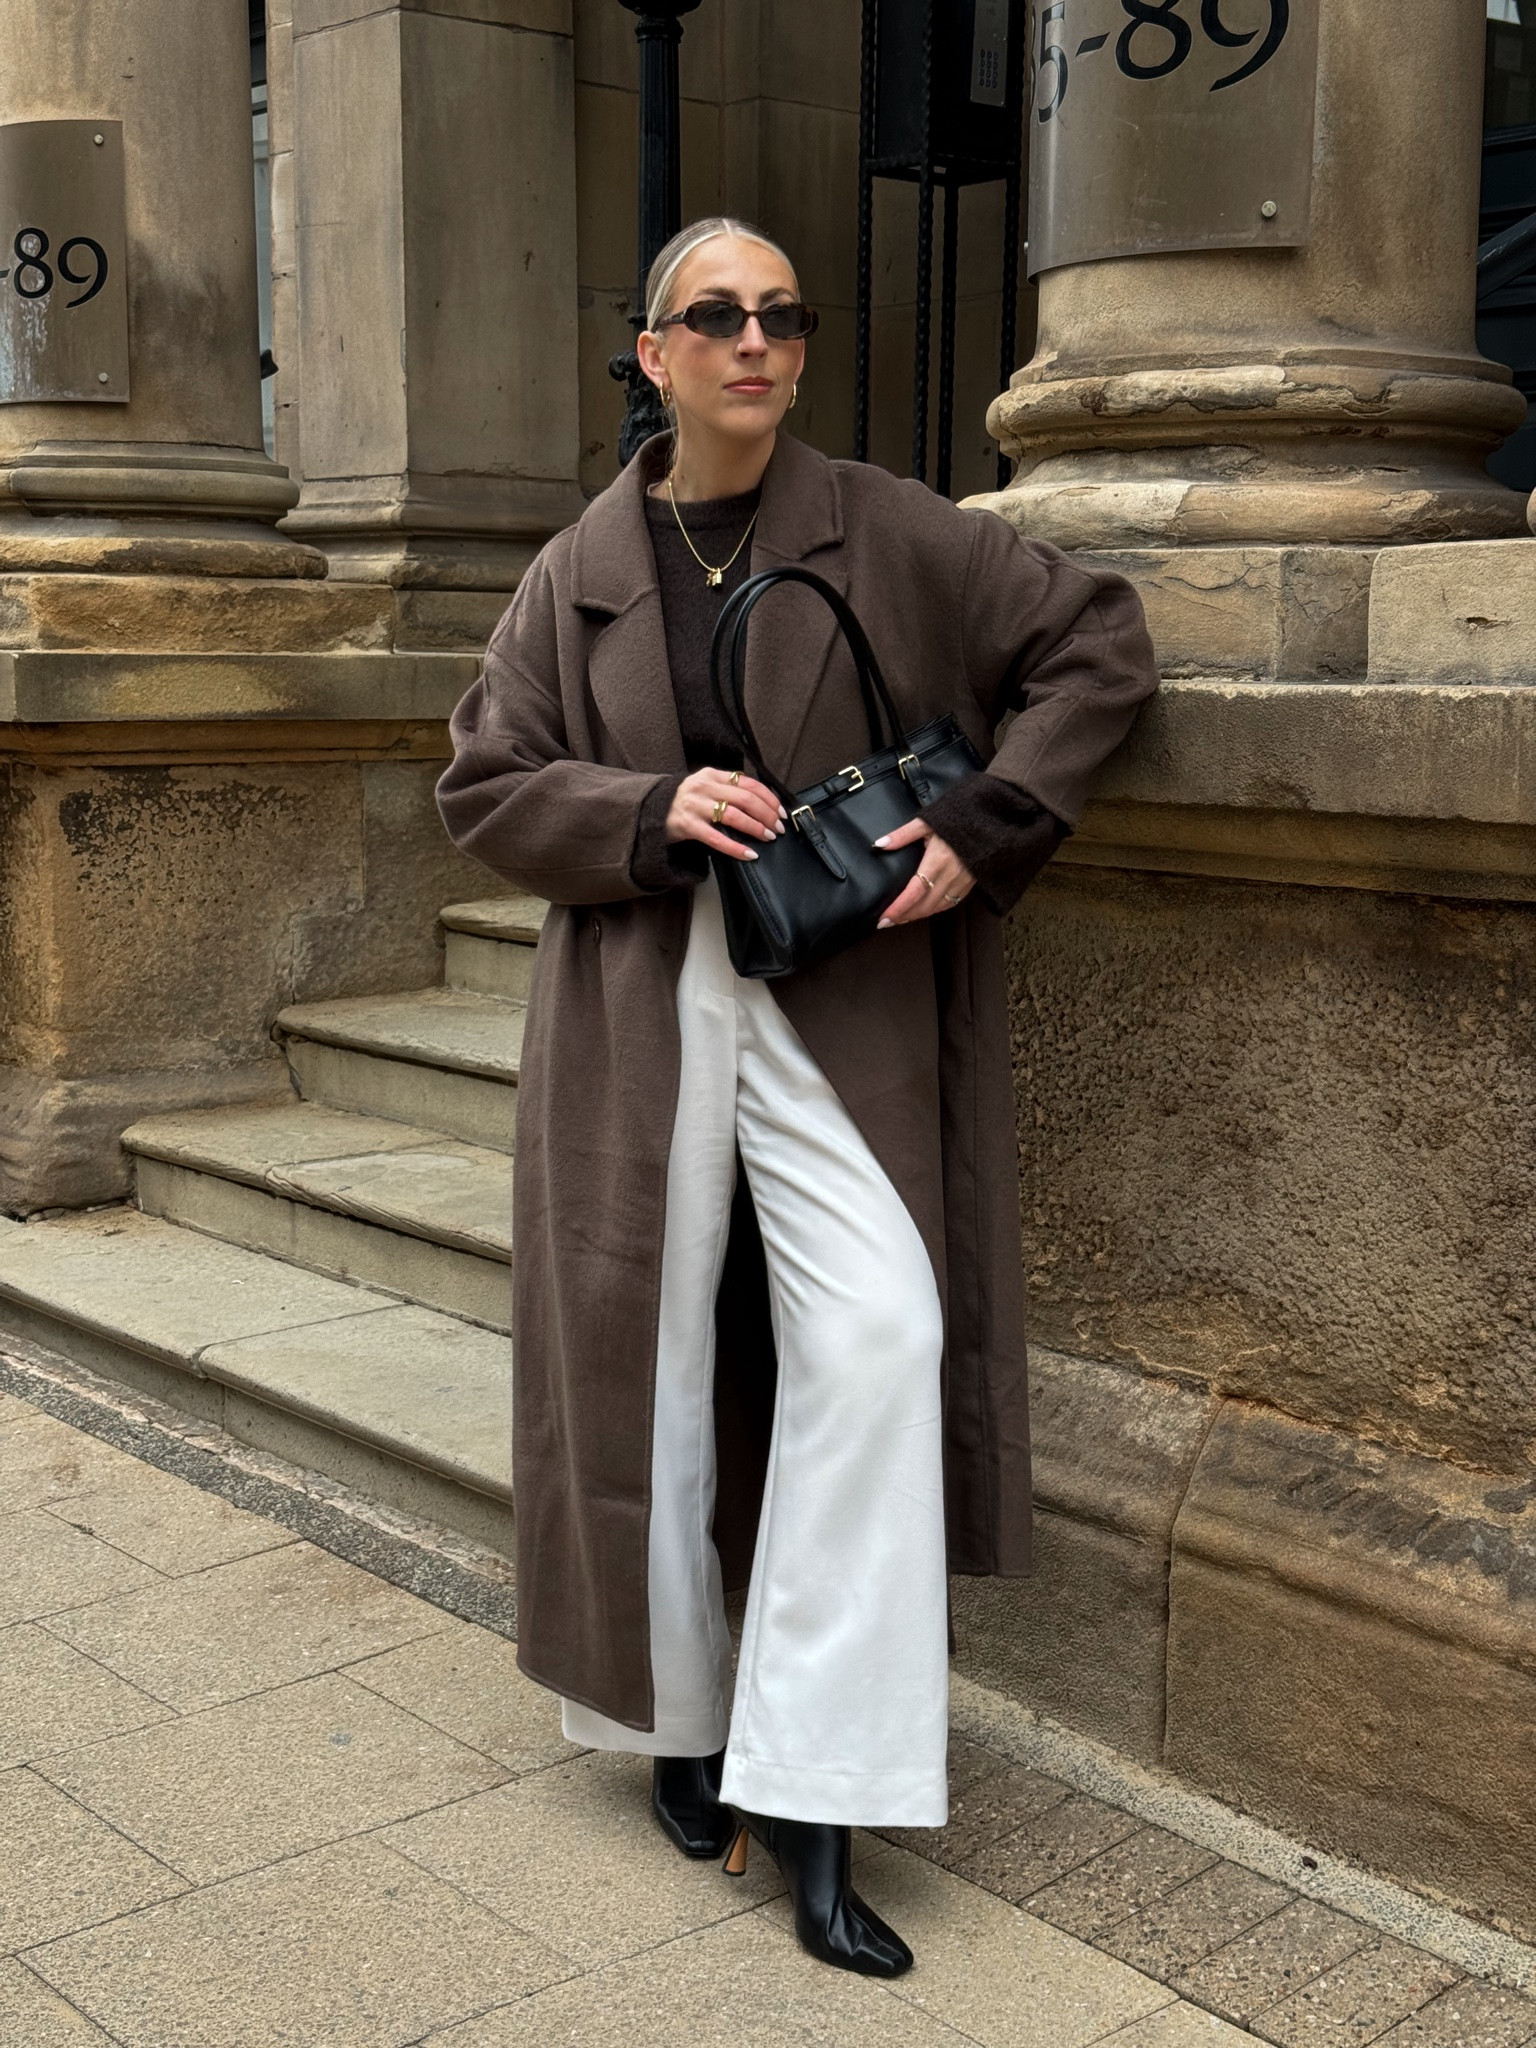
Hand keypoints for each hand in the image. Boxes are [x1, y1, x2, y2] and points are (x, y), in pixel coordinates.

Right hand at [666, 767, 785, 862]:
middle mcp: (704, 787)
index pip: (749, 783)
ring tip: (768, 837)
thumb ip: (729, 789)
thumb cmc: (686, 801)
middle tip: (778, 828)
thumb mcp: (706, 786)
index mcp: (712, 775)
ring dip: (756, 828)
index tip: (781, 812)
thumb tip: (763, 804)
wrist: (651, 810)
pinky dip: (736, 848)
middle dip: (767, 814)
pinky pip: (717, 839)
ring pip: (734, 816)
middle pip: (746, 799)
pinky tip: (749, 854)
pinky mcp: (688, 826)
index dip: (769, 798)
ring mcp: (695, 806)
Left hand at [874, 819, 974, 925]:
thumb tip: (879, 844)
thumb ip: (902, 835)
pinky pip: (949, 903)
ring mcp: (961, 882)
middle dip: (904, 916)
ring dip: (918, 915)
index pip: (914, 892)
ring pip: (937, 907)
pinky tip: (923, 910)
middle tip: (886, 921)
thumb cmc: (955, 820)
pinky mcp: (969, 884)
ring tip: (901, 918)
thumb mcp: (926, 822)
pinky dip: (934, 910)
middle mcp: (950, 875)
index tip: (884, 917)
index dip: (899, 908)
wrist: (986, 822)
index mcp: (937, 860)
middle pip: (924, 905)